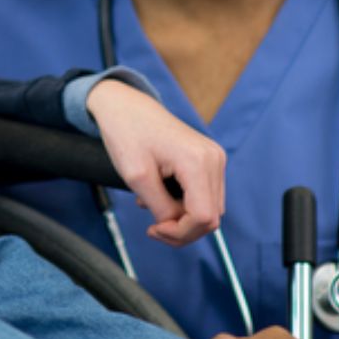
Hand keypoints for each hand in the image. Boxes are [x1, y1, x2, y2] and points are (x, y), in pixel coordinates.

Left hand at [84, 79, 223, 245]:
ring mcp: (213, 158)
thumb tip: (177, 227)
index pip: (203, 217)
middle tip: (153, 227)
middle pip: (210, 217)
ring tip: (152, 205)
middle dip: (182, 229)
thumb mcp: (137, 178)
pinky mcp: (208, 159)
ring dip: (182, 217)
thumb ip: (161, 208)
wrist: (125, 105)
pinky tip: (161, 195)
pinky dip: (185, 204)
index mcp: (198, 161)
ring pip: (209, 209)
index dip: (180, 233)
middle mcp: (213, 159)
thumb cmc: (127, 133)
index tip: (153, 229)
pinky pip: (204, 195)